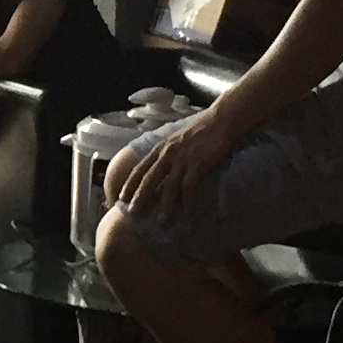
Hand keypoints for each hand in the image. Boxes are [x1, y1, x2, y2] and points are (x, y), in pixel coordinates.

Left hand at [111, 104, 245, 215]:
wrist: (221, 120)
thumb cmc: (201, 129)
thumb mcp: (177, 138)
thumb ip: (168, 152)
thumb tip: (163, 166)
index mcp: (160, 147)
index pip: (140, 168)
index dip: (129, 184)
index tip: (121, 197)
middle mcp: (167, 154)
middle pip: (149, 180)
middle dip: (139, 198)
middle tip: (133, 213)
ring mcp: (182, 159)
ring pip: (168, 187)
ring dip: (165, 206)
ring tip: (162, 222)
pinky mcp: (197, 164)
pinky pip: (188, 187)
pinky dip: (187, 201)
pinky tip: (187, 212)